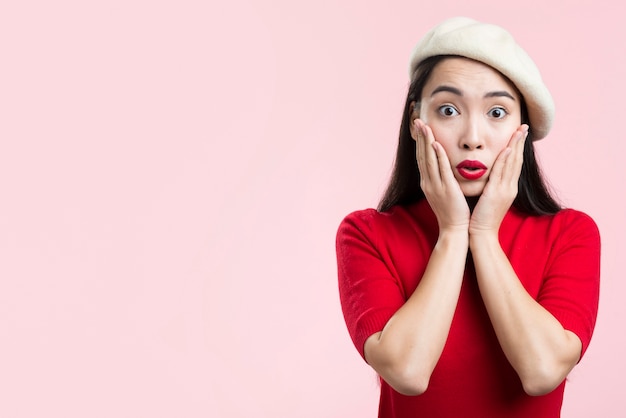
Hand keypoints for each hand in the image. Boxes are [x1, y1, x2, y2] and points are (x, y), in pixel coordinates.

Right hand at [414, 119, 469, 233]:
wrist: (454, 229)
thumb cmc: (452, 212)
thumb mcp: (443, 193)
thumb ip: (441, 179)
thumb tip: (442, 168)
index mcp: (427, 183)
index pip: (422, 158)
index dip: (419, 142)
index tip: (419, 128)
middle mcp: (428, 182)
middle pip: (422, 155)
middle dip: (420, 137)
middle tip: (417, 121)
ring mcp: (435, 186)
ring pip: (429, 160)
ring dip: (426, 142)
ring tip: (424, 126)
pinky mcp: (446, 189)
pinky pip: (441, 169)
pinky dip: (438, 156)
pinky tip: (436, 144)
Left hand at [469, 125, 528, 235]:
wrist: (481, 233)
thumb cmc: (482, 216)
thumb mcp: (490, 197)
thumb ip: (492, 185)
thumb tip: (490, 175)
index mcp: (508, 187)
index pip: (514, 163)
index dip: (518, 147)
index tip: (520, 133)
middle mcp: (509, 187)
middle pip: (517, 160)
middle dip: (521, 142)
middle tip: (525, 126)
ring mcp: (505, 190)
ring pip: (512, 164)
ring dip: (516, 146)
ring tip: (519, 131)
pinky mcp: (496, 194)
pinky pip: (501, 174)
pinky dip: (505, 161)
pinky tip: (507, 149)